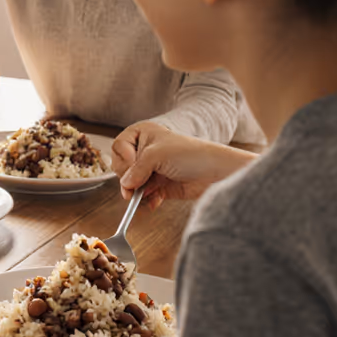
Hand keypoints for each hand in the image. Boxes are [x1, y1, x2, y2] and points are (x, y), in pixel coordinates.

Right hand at [111, 121, 255, 209]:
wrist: (216, 173)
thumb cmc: (190, 154)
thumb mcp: (157, 154)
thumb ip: (136, 169)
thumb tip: (125, 185)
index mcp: (143, 134)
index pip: (119, 146)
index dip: (124, 158)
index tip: (131, 165)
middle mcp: (145, 151)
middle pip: (122, 166)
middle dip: (128, 178)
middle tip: (133, 185)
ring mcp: (152, 169)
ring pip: (132, 183)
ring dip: (136, 192)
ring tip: (142, 196)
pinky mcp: (160, 186)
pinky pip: (144, 195)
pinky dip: (146, 201)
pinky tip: (153, 202)